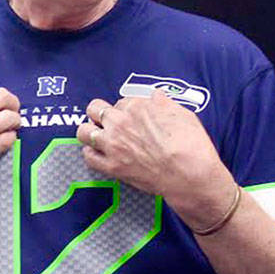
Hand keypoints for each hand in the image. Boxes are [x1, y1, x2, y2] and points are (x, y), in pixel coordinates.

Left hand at [75, 91, 235, 222]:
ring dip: (89, 131)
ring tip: (97, 136)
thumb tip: (156, 97)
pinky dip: (91, 154)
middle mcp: (120, 123)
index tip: (131, 117)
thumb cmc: (191, 145)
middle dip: (100, 113)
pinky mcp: (111, 166)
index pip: (121, 101)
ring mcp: (113, 145)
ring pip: (83, 131)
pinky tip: (98, 153)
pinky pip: (88, 156)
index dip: (126, 109)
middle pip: (95, 109)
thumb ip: (164, 104)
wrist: (190, 175)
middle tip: (108, 122)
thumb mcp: (182, 114)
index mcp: (137, 106)